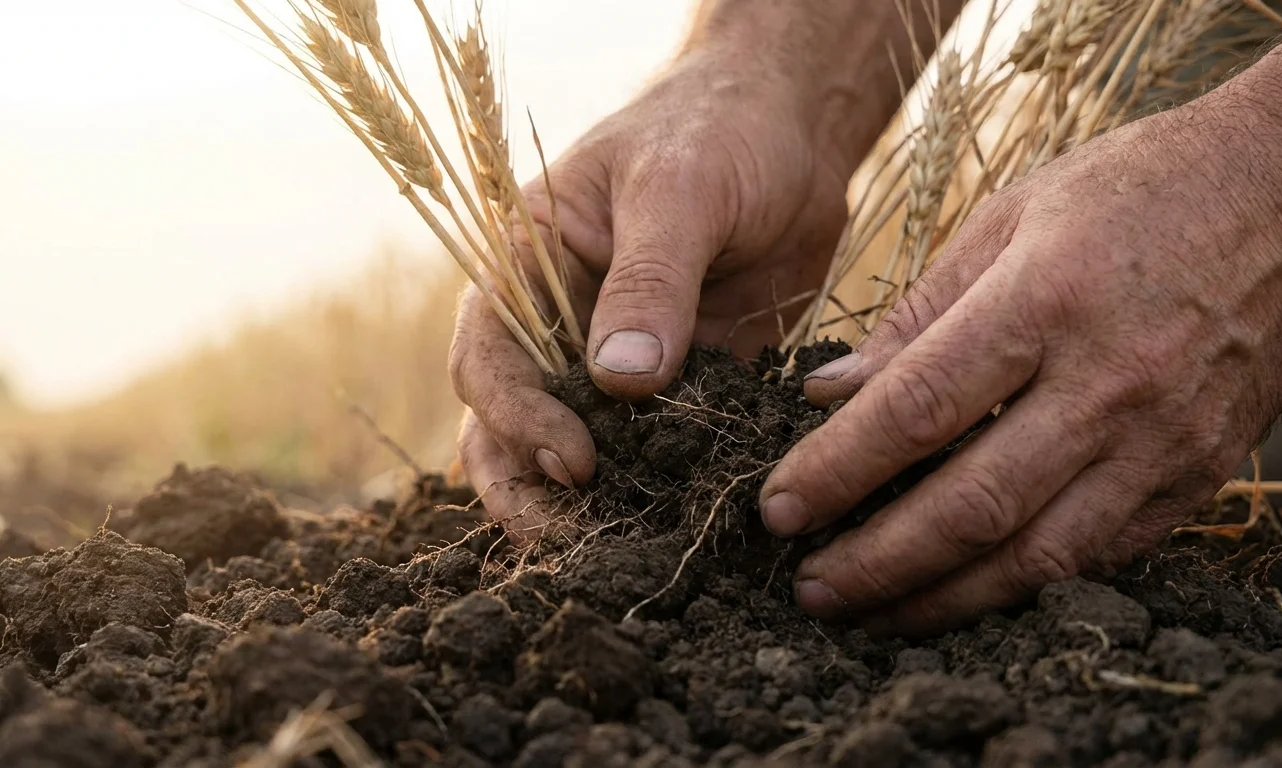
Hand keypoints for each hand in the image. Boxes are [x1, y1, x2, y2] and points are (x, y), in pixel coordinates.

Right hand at [450, 50, 855, 534]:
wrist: (792, 130)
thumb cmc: (721, 130)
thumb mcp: (683, 188)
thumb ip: (651, 280)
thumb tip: (620, 382)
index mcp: (524, 261)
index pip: (490, 355)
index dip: (519, 416)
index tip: (575, 462)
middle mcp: (553, 319)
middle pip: (507, 420)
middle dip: (527, 484)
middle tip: (572, 541)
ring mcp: (610, 357)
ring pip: (571, 444)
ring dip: (582, 501)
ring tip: (616, 552)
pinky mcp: (672, 385)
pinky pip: (650, 446)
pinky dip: (655, 485)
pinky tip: (679, 522)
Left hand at [758, 80, 1281, 635]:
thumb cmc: (1133, 191)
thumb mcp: (1010, 217)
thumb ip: (916, 315)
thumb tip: (829, 393)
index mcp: (1044, 301)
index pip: (917, 411)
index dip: (837, 472)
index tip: (777, 510)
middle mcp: (1108, 382)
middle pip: (971, 505)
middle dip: (877, 562)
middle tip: (809, 589)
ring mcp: (1162, 439)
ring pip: (1038, 556)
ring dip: (943, 598)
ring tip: (873, 615)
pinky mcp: (1198, 475)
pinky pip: (1099, 555)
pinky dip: (1024, 585)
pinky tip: (965, 591)